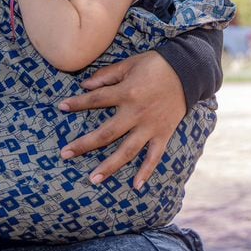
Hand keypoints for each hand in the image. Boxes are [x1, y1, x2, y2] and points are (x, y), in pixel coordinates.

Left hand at [58, 51, 184, 189]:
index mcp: (126, 92)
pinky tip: (136, 185)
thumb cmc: (157, 64)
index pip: (95, 100)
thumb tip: (84, 85)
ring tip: (93, 179)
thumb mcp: (129, 64)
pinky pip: (154, 156)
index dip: (77, 103)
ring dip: (110, 166)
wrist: (189, 70)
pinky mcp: (163, 133)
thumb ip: (107, 75)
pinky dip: (146, 171)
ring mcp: (150, 126)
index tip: (61, 107)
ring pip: (127, 151)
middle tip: (65, 154)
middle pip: (106, 133)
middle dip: (84, 144)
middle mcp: (136, 113)